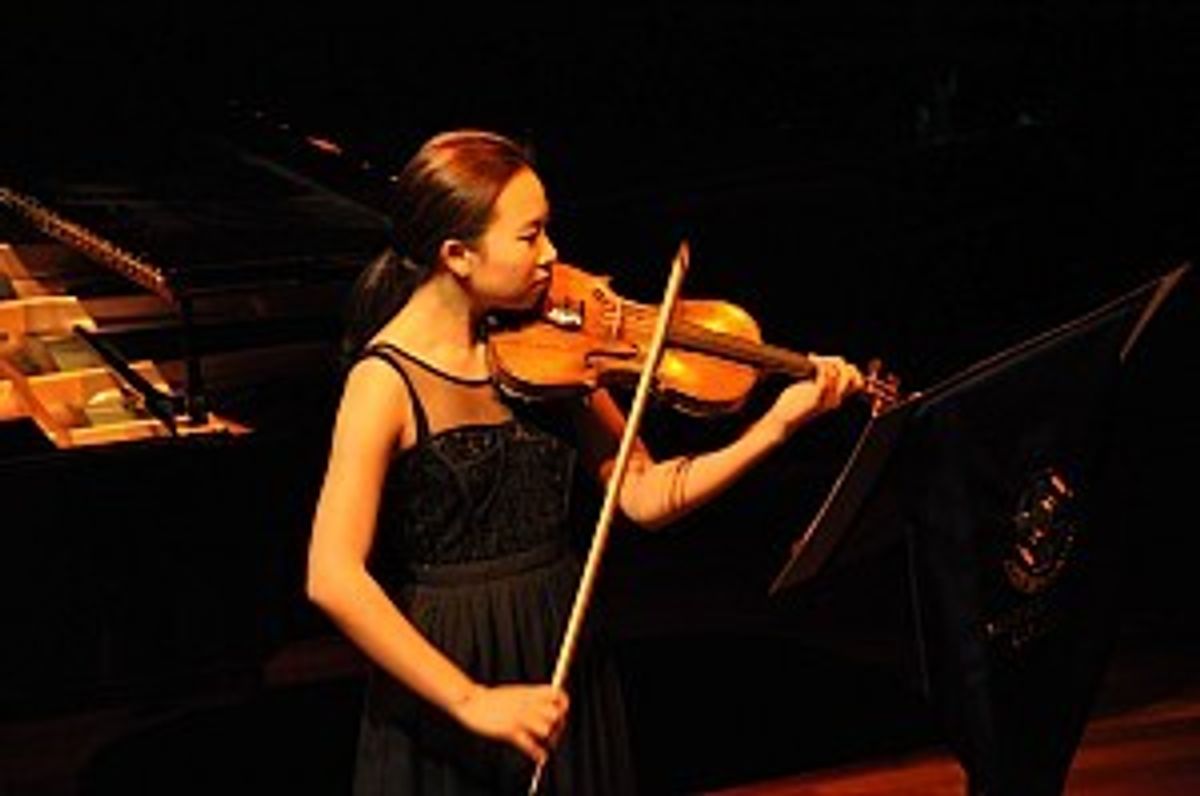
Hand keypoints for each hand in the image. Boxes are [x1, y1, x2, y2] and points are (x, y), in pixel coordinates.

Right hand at [452, 683, 569, 763]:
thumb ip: (532, 697)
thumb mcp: (516, 692)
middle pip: (555, 715)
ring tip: (543, 742)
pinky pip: (529, 744)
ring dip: (546, 738)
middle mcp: (527, 704)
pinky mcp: (510, 730)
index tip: (562, 714)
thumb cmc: (492, 699)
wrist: (472, 701)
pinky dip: (537, 753)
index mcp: (529, 692)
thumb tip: (546, 703)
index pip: (557, 694)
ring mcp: (519, 717)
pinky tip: (540, 757)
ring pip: (545, 729)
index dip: (564, 705)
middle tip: (553, 733)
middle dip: (558, 725)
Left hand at [764, 354, 864, 439]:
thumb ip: (822, 379)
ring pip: (841, 376)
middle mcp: (836, 399)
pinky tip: (811, 360)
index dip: (850, 368)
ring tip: (815, 360)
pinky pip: (825, 379)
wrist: (782, 420)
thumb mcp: (812, 389)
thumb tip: (824, 360)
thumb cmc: (794, 402)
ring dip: (829, 362)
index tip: (831, 362)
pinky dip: (821, 366)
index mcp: (837, 396)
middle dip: (841, 363)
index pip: (858, 382)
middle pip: (853, 377)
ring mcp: (827, 400)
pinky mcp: (815, 399)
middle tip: (823, 359)